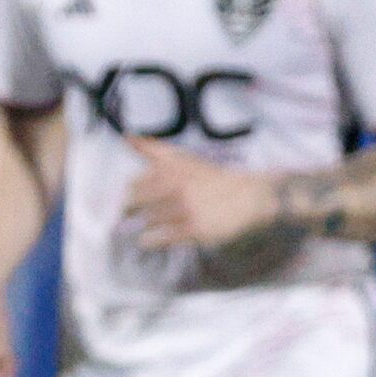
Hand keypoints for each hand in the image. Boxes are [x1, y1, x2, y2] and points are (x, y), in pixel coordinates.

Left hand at [123, 141, 277, 250]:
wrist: (249, 196)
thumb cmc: (209, 178)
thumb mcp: (182, 158)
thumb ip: (152, 149)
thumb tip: (126, 135)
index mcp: (174, 168)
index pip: (134, 182)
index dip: (129, 192)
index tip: (131, 195)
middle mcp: (178, 187)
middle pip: (135, 201)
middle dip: (128, 209)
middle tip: (129, 214)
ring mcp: (187, 209)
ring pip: (148, 219)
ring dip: (143, 224)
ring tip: (148, 224)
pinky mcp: (195, 229)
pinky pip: (163, 238)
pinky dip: (150, 241)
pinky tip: (149, 240)